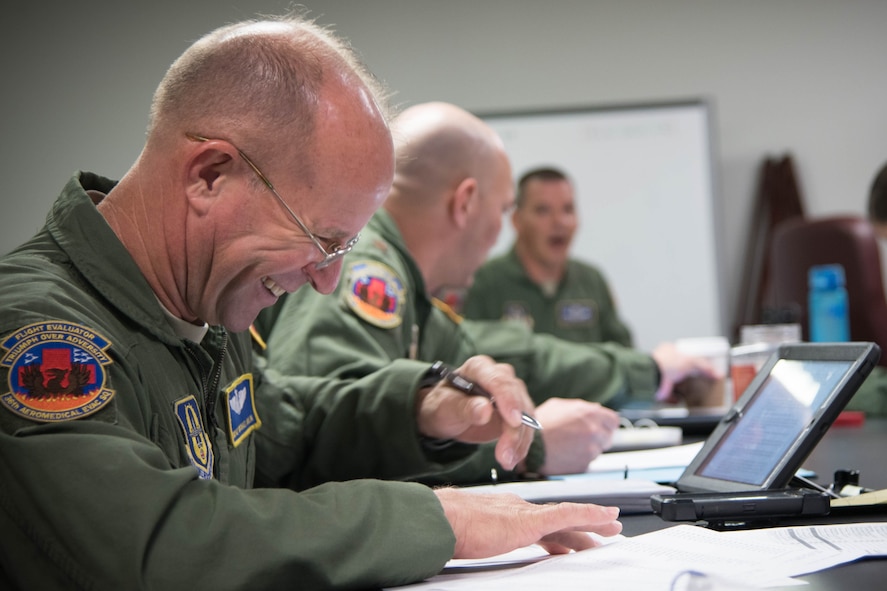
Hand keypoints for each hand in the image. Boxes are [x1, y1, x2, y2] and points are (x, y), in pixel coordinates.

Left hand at [416, 355, 535, 469]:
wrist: (447, 415)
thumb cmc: (443, 406)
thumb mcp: (445, 408)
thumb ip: (464, 408)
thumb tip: (485, 410)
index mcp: (478, 368)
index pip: (498, 380)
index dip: (508, 399)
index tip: (513, 421)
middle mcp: (499, 376)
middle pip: (516, 398)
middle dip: (514, 429)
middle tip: (505, 455)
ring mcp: (511, 392)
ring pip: (525, 414)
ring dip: (519, 440)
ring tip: (506, 461)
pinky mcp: (517, 410)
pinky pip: (526, 426)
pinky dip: (521, 444)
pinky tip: (512, 458)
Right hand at [435, 487, 621, 557]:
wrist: (440, 519)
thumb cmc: (445, 529)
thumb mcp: (468, 538)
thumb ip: (480, 540)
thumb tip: (475, 549)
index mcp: (503, 513)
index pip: (537, 523)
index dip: (557, 532)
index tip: (569, 542)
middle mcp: (517, 508)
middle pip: (557, 519)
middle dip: (582, 525)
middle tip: (602, 530)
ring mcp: (525, 512)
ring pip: (569, 516)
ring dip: (592, 520)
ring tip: (611, 525)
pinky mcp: (531, 519)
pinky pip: (569, 514)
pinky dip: (589, 513)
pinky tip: (605, 515)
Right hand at [534, 398, 619, 474]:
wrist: (530, 446)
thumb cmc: (541, 425)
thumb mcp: (560, 406)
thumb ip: (581, 407)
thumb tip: (594, 409)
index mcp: (591, 414)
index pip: (613, 421)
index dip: (605, 424)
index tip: (600, 427)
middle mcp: (594, 431)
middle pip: (608, 437)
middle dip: (598, 437)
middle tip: (582, 437)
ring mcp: (591, 449)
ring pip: (598, 450)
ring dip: (588, 448)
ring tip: (570, 446)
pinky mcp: (585, 465)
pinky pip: (588, 462)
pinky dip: (580, 459)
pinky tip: (567, 454)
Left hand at [651, 342, 722, 402]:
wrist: (653, 377)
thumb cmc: (666, 363)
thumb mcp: (691, 361)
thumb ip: (705, 366)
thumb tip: (716, 373)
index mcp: (669, 351)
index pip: (683, 354)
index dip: (692, 359)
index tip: (701, 365)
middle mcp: (663, 363)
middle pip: (679, 370)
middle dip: (688, 375)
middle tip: (699, 379)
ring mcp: (661, 377)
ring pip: (674, 383)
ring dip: (682, 388)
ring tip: (693, 391)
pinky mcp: (660, 390)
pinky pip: (669, 395)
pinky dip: (675, 398)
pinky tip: (681, 399)